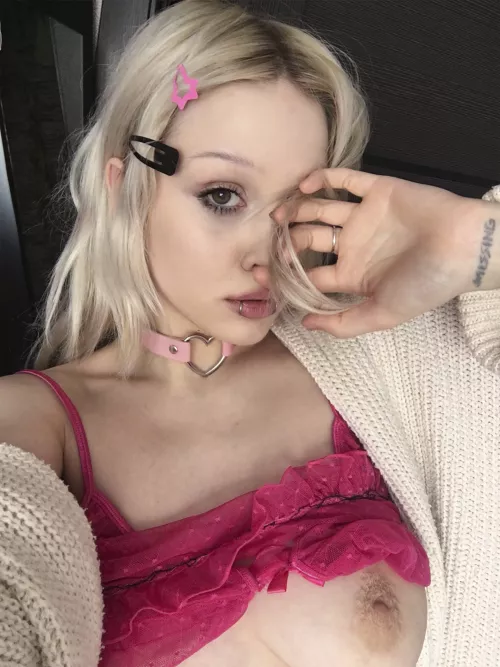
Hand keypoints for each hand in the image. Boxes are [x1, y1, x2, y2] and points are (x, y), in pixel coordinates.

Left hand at [254, 168, 499, 337]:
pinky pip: (345, 180)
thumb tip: (304, 325)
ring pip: (321, 209)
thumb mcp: (383, 314)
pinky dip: (323, 179)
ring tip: (279, 212)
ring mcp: (364, 217)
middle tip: (267, 237)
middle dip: (286, 240)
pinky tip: (305, 185)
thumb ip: (343, 323)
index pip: (309, 274)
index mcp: (352, 275)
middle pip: (309, 239)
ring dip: (298, 209)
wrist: (464, 247)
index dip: (284, 274)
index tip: (258, 271)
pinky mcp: (377, 191)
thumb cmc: (426, 284)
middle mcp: (353, 245)